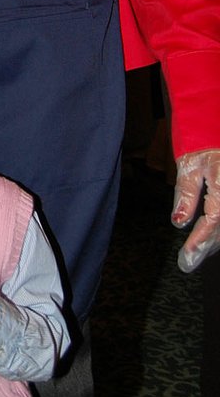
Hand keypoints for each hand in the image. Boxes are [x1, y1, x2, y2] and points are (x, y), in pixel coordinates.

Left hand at [171, 149, 219, 272]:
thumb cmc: (203, 146)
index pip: (214, 219)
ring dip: (213, 242)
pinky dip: (217, 232)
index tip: (187, 254)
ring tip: (194, 256)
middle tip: (187, 263)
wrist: (216, 133)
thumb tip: (179, 222)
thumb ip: (186, 194)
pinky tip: (207, 242)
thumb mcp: (190, 166)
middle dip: (205, 246)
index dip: (200, 239)